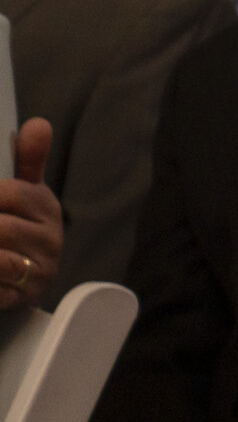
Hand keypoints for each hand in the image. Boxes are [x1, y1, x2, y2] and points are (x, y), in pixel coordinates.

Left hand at [0, 119, 60, 310]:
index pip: (11, 193)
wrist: (27, 279)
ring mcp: (37, 272)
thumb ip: (28, 159)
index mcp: (46, 208)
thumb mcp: (24, 190)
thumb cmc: (20, 226)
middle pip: (1, 228)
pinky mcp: (21, 297)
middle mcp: (49, 241)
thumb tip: (38, 124)